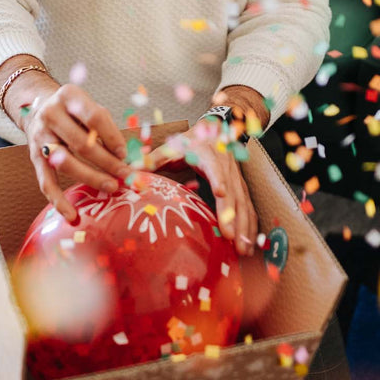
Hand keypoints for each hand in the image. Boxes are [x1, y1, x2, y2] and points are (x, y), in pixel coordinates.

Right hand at [22, 84, 131, 222]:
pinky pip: (46, 182)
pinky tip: (72, 216)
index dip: (112, 137)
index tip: (125, 154)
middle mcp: (51, 114)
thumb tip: (127, 157)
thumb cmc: (75, 111)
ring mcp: (40, 136)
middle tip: (126, 176)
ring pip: (67, 163)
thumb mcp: (89, 106)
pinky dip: (58, 201)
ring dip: (92, 178)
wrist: (39, 107)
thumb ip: (106, 126)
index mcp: (69, 96)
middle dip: (107, 162)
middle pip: (82, 143)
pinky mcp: (34, 156)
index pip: (94, 117)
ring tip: (112, 187)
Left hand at [147, 119, 257, 256]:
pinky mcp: (240, 189)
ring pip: (244, 205)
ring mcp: (236, 181)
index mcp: (210, 157)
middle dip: (233, 217)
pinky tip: (249, 244)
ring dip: (245, 227)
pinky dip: (250, 227)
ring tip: (244, 249)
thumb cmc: (192, 140)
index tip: (219, 192)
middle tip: (232, 238)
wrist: (217, 129)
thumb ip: (152, 159)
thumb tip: (128, 171)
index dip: (218, 179)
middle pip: (233, 194)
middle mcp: (227, 170)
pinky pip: (248, 209)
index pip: (215, 168)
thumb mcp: (172, 147)